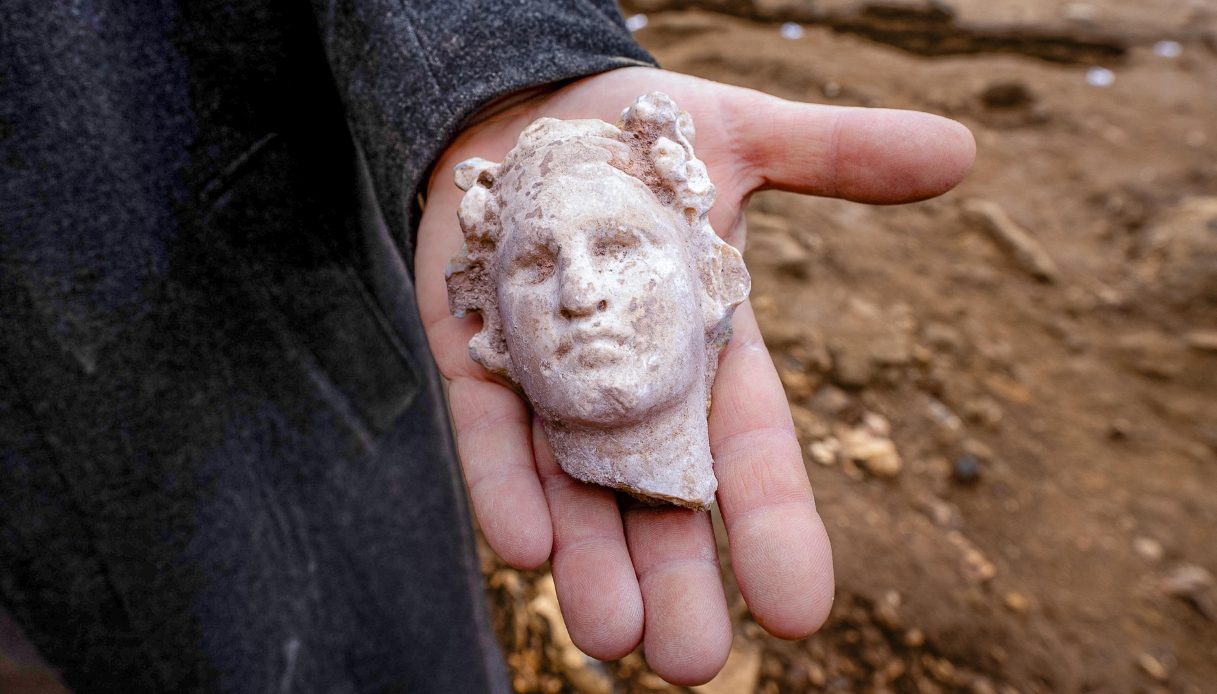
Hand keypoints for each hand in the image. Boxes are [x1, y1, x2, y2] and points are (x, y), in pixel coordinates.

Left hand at [416, 67, 973, 684]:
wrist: (520, 106)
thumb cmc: (638, 130)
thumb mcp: (743, 135)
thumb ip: (838, 154)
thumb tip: (962, 149)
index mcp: (709, 350)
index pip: (750, 452)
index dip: (776, 525)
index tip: (801, 612)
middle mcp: (634, 386)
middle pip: (662, 501)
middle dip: (676, 580)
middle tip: (690, 663)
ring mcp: (551, 382)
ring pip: (577, 490)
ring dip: (592, 564)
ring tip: (611, 638)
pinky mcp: (479, 359)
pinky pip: (493, 436)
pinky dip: (507, 487)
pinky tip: (525, 549)